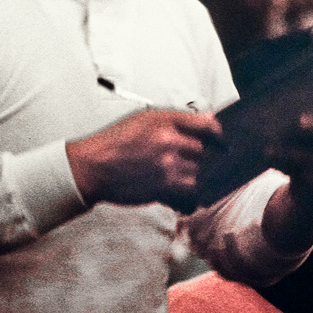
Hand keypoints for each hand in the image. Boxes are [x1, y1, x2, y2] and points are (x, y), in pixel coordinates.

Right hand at [66, 109, 224, 213]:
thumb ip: (174, 120)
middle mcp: (169, 141)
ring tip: (184, 175)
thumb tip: (206, 119)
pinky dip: (188, 193)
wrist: (93, 166)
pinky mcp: (162, 187)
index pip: (207, 124)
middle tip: (199, 161)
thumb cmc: (115, 141)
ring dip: (194, 175)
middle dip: (203, 157)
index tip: (220, 139)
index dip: (218, 133)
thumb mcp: (143, 119)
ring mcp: (167, 165)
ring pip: (198, 172)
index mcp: (164, 120)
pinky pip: (189, 191)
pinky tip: (180, 191)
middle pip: (204, 151)